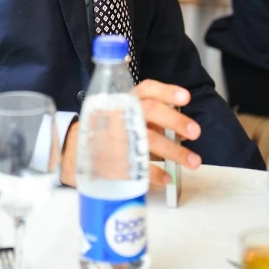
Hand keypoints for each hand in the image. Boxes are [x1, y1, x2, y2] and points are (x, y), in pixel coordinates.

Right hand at [60, 81, 200, 187]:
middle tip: (195, 132)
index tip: (186, 97)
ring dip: (173, 152)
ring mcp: (114, 138)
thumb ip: (149, 117)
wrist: (74, 150)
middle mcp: (120, 115)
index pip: (146, 89)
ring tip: (193, 161)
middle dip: (175, 121)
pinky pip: (136, 167)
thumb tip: (179, 129)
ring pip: (147, 141)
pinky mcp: (111, 160)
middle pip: (149, 111)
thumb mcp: (123, 114)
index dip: (166, 91)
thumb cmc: (106, 130)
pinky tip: (167, 178)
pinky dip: (154, 174)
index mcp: (123, 101)